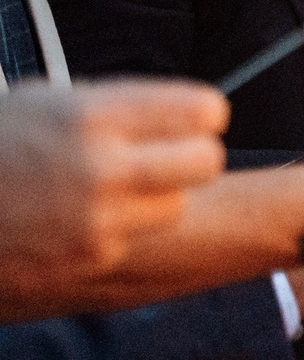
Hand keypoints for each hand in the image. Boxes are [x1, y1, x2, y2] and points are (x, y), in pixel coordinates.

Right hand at [0, 80, 228, 314]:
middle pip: (207, 161)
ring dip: (156, 196)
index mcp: (92, 115)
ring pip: (176, 204)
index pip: (204, 111)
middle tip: (165, 155)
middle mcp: (102, 166)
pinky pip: (135, 237)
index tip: (191, 119)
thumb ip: (112, 107)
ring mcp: (99, 217)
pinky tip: (75, 216)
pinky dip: (117, 228)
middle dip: (191, 156)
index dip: (200, 115)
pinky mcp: (92, 257)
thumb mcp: (40, 102)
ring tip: (109, 187)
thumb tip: (184, 113)